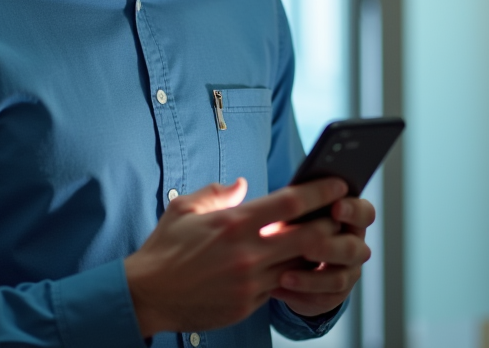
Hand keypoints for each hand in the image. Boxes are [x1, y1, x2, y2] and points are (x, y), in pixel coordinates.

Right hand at [124, 177, 349, 336]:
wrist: (146, 295)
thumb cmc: (164, 249)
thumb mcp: (184, 209)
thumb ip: (217, 192)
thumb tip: (242, 184)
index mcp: (234, 223)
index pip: (291, 203)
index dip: (320, 192)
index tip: (338, 184)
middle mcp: (247, 253)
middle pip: (310, 237)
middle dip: (332, 226)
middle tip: (342, 217)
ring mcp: (250, 282)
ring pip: (301, 266)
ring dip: (316, 255)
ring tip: (326, 242)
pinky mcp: (247, 305)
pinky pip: (280, 288)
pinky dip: (291, 276)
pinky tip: (295, 267)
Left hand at [268, 196, 375, 317]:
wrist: (297, 261)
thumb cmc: (299, 225)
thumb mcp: (300, 214)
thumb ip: (301, 207)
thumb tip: (285, 200)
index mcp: (351, 220)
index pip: (365, 213)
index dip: (353, 210)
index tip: (335, 207)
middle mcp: (355, 246)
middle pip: (354, 248)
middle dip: (329, 248)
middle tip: (306, 248)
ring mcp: (348, 272)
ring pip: (339, 278)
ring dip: (311, 279)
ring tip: (284, 276)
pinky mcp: (335, 295)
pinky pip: (323, 297)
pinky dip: (300, 293)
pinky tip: (279, 287)